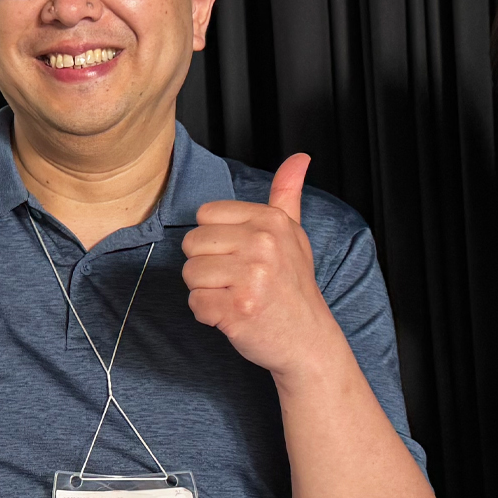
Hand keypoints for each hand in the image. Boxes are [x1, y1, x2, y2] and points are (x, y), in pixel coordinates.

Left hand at [181, 153, 340, 375]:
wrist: (307, 340)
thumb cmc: (293, 287)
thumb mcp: (294, 234)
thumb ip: (287, 194)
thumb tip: (299, 158)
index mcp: (271, 221)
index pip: (205, 215)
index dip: (215, 240)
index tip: (239, 256)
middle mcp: (262, 245)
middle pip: (192, 243)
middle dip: (206, 266)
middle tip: (237, 281)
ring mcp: (251, 278)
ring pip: (190, 274)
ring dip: (206, 292)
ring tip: (236, 298)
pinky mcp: (238, 310)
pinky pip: (196, 304)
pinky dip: (208, 315)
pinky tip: (233, 316)